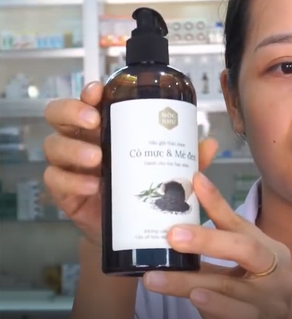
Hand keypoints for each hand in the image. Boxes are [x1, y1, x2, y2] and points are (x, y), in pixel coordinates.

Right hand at [43, 81, 217, 248]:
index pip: (89, 101)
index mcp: (106, 128)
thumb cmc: (146, 188)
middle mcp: (83, 140)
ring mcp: (70, 166)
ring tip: (96, 160)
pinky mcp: (65, 192)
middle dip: (72, 112)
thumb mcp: (167, 170)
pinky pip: (55, 181)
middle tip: (94, 121)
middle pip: (59, 115)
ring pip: (54, 147)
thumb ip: (185, 158)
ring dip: (73, 149)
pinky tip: (90, 187)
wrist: (131, 227)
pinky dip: (71, 182)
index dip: (89, 92)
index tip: (99, 91)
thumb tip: (210, 143)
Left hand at [143, 173, 291, 318]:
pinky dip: (215, 303)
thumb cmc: (241, 306)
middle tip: (172, 234)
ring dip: (187, 279)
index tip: (195, 180)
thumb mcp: (227, 274)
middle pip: (244, 246)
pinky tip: (195, 297)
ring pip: (229, 282)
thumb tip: (167, 231)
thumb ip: (208, 256)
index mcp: (268, 249)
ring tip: (154, 277)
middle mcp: (278, 268)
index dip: (217, 202)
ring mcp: (275, 298)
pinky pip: (238, 311)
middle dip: (207, 238)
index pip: (239, 223)